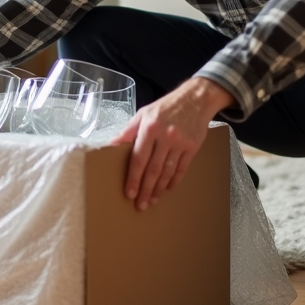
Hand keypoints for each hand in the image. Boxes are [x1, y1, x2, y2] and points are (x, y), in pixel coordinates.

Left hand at [114, 77, 233, 210]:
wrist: (195, 99)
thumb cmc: (165, 107)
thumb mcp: (143, 114)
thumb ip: (128, 132)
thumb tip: (110, 146)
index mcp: (149, 128)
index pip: (138, 158)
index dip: (133, 178)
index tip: (129, 193)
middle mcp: (165, 136)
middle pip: (153, 169)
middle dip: (145, 189)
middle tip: (140, 205)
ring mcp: (180, 142)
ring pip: (168, 172)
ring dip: (159, 189)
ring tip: (152, 200)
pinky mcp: (193, 147)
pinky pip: (182, 168)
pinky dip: (174, 181)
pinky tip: (167, 189)